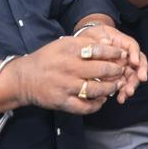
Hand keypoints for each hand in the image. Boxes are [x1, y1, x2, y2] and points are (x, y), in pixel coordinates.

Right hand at [12, 37, 136, 113]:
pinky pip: (86, 107)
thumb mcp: (64, 44)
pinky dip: (97, 105)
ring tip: (116, 85)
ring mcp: (66, 86)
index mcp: (69, 50)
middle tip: (121, 70)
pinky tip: (102, 100)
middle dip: (116, 70)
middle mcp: (69, 68)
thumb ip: (85, 42)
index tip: (123, 54)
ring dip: (110, 88)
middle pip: (102, 70)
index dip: (115, 53)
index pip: (99, 50)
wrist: (24, 78)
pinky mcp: (63, 102)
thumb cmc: (47, 58)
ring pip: (97, 89)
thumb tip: (108, 42)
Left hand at [75, 24, 147, 101]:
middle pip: (137, 66)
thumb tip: (105, 43)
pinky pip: (122, 85)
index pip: (134, 48)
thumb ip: (101, 38)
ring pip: (132, 77)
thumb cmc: (95, 36)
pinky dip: (122, 92)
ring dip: (131, 86)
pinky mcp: (117, 77)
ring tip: (127, 94)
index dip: (136, 55)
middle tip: (133, 83)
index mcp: (124, 44)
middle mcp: (127, 57)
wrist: (87, 43)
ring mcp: (123, 68)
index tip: (135, 63)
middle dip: (137, 76)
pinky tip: (120, 99)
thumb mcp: (97, 33)